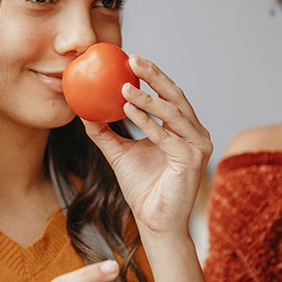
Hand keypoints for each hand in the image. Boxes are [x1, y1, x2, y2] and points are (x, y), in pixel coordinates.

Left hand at [81, 55, 211, 236]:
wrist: (155, 222)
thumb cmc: (143, 188)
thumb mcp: (119, 153)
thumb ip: (105, 132)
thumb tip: (84, 111)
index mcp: (183, 128)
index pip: (168, 94)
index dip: (152, 75)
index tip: (130, 59)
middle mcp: (195, 133)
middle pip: (175, 95)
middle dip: (153, 75)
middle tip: (132, 59)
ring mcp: (197, 145)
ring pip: (172, 112)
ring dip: (147, 97)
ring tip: (124, 86)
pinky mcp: (192, 159)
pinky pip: (166, 135)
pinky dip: (147, 121)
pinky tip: (129, 108)